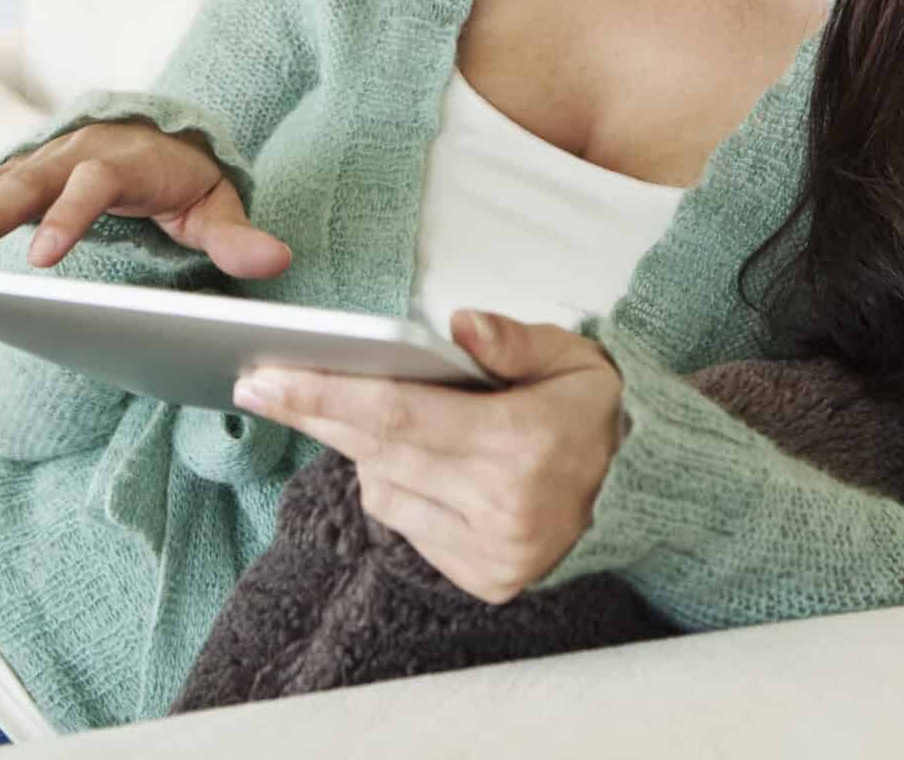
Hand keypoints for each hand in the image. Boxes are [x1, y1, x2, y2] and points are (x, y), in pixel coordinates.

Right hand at [0, 118, 292, 275]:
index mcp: (124, 160)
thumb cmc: (190, 179)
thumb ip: (240, 235)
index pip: (94, 185)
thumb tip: (277, 257)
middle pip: (26, 184)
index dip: (69, 219)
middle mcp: (74, 154)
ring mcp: (41, 163)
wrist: (163, 135)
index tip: (42, 259)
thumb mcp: (220, 205)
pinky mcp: (18, 176)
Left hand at [233, 309, 625, 603]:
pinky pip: (408, 526)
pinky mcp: (485, 579)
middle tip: (260, 384)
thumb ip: (513, 340)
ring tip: (390, 418)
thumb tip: (460, 324)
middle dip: (313, 414)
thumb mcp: (573, 357)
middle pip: (376, 452)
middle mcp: (502, 505)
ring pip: (385, 492)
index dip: (326, 394)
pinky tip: (430, 466)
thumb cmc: (595, 412)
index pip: (400, 414)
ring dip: (370, 451)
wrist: (643, 493)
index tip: (267, 377)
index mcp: (522, 442)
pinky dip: (403, 490)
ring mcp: (492, 551)